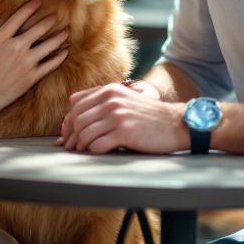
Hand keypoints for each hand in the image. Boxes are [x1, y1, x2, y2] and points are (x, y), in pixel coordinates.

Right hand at [0, 0, 68, 116]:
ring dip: (59, 37)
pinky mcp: (32, 76)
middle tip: (56, 16)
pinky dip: (60, 57)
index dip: (31, 6)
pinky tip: (65, 52)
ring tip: (66, 32)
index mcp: (2, 38)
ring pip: (49, 45)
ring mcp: (26, 62)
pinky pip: (51, 64)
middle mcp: (16, 47)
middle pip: (39, 29)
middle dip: (50, 20)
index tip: (39, 0)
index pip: (19, 17)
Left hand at [56, 82, 187, 154]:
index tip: (68, 133)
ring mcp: (118, 116)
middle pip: (77, 119)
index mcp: (109, 90)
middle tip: (71, 147)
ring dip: (81, 146)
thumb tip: (73, 117)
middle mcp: (111, 100)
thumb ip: (101, 102)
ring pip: (84, 133)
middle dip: (71, 136)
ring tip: (83, 152)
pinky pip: (97, 145)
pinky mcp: (125, 132)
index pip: (76, 104)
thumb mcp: (124, 99)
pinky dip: (94, 151)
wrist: (175, 123)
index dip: (68, 120)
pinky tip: (98, 152)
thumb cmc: (148, 116)